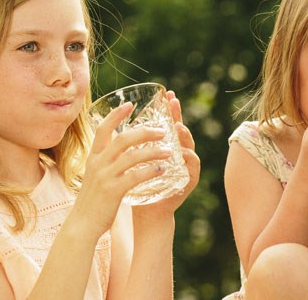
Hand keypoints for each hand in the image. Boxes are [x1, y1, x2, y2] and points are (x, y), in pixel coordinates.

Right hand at [78, 102, 172, 230]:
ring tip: (169, 151)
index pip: (102, 129)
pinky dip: (150, 171)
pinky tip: (163, 170)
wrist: (82, 225)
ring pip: (132, 156)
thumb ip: (105, 161)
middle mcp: (98, 163)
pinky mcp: (113, 191)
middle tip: (162, 130)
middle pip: (122, 138)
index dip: (116, 115)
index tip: (130, 104)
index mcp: (93, 157)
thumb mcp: (95, 175)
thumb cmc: (93, 200)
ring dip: (153, 151)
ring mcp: (105, 177)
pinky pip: (135, 176)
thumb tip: (118, 148)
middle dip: (144, 132)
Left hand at [131, 90, 199, 219]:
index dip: (169, 110)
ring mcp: (185, 167)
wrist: (145, 212)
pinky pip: (193, 168)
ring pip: (189, 147)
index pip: (169, 125)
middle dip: (178, 116)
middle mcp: (177, 154)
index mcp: (164, 147)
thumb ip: (130, 144)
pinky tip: (183, 153)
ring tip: (178, 127)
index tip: (167, 94)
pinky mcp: (188, 181)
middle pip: (181, 131)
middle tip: (175, 102)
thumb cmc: (137, 185)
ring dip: (185, 136)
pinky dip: (189, 160)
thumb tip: (114, 120)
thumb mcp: (131, 160)